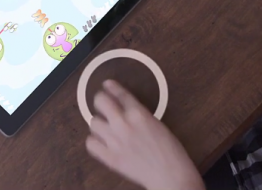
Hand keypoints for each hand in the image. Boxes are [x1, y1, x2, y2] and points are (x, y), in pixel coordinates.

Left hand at [86, 80, 204, 189]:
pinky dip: (94, 141)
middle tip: (102, 104)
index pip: (120, 93)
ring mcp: (115, 141)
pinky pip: (91, 144)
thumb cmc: (171, 152)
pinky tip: (101, 142)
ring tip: (104, 127)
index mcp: (139, 114)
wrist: (171, 176)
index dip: (112, 87)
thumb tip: (128, 112)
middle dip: (101, 100)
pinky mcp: (110, 157)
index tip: (107, 85)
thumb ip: (140, 116)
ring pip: (93, 122)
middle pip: (100, 101)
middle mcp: (124, 124)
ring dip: (98, 123)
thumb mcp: (157, 125)